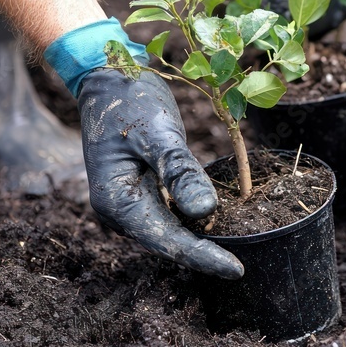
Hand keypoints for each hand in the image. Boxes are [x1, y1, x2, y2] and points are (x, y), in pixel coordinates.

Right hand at [78, 65, 243, 278]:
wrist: (107, 75)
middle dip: (201, 252)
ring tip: (232, 248)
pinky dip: (190, 217)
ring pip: (168, 229)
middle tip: (239, 266)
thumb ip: (180, 172)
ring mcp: (127, 200)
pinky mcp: (139, 189)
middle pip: (166, 240)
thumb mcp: (158, 134)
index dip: (202, 256)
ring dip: (197, 238)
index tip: (235, 270)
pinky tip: (214, 220)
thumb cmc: (130, 100)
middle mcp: (119, 208)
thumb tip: (207, 211)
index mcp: (116, 201)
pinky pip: (167, 211)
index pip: (166, 240)